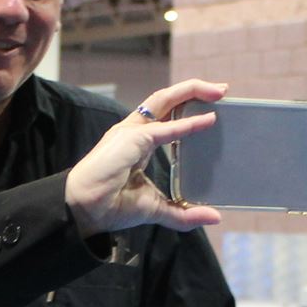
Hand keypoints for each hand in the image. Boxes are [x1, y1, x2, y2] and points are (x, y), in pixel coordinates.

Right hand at [65, 80, 228, 237]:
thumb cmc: (110, 206)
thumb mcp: (157, 208)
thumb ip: (184, 213)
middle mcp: (134, 131)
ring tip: (219, 92)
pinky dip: (188, 124)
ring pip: (164, 100)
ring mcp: (131, 132)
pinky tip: (209, 120)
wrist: (84, 211)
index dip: (187, 109)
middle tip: (223, 90)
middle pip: (166, 99)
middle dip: (194, 90)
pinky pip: (165, 128)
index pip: (165, 116)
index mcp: (137, 143)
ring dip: (193, 92)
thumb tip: (215, 217)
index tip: (212, 108)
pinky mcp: (131, 139)